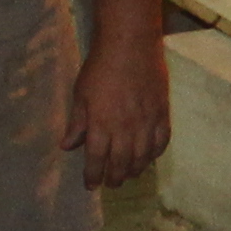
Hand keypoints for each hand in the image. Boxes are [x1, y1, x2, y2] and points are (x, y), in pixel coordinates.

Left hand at [68, 23, 171, 188]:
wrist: (130, 44)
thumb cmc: (100, 67)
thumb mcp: (81, 94)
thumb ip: (77, 123)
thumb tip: (67, 146)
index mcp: (101, 125)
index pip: (96, 160)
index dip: (93, 176)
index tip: (90, 186)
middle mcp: (125, 129)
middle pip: (121, 164)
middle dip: (114, 178)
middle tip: (111, 184)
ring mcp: (146, 122)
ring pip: (142, 158)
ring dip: (134, 170)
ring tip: (129, 175)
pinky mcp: (162, 114)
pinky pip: (161, 142)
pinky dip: (154, 154)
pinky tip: (149, 157)